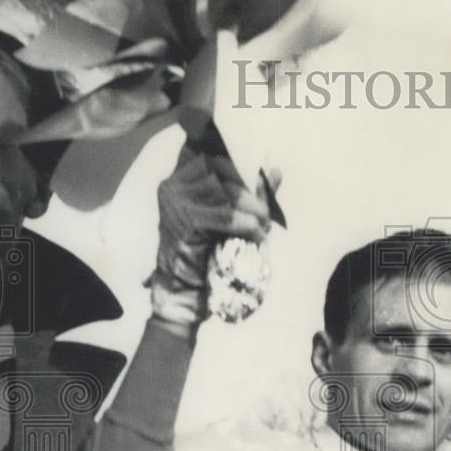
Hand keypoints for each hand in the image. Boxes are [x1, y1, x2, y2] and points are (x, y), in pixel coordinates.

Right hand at [151, 145, 272, 331]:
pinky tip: (257, 236)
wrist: (183, 296)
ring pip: (227, 192)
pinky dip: (247, 225)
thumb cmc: (204, 257)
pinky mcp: (185, 222)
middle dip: (252, 190)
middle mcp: (174, 183)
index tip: (260, 181)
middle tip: (267, 211)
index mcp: (179, 177)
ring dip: (254, 209)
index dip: (241, 165)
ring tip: (264, 225)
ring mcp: (176, 201)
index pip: (214, 155)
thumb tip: (275, 170)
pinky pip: (226, 216)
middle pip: (223, 170)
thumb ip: (250, 193)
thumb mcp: (227, 220)